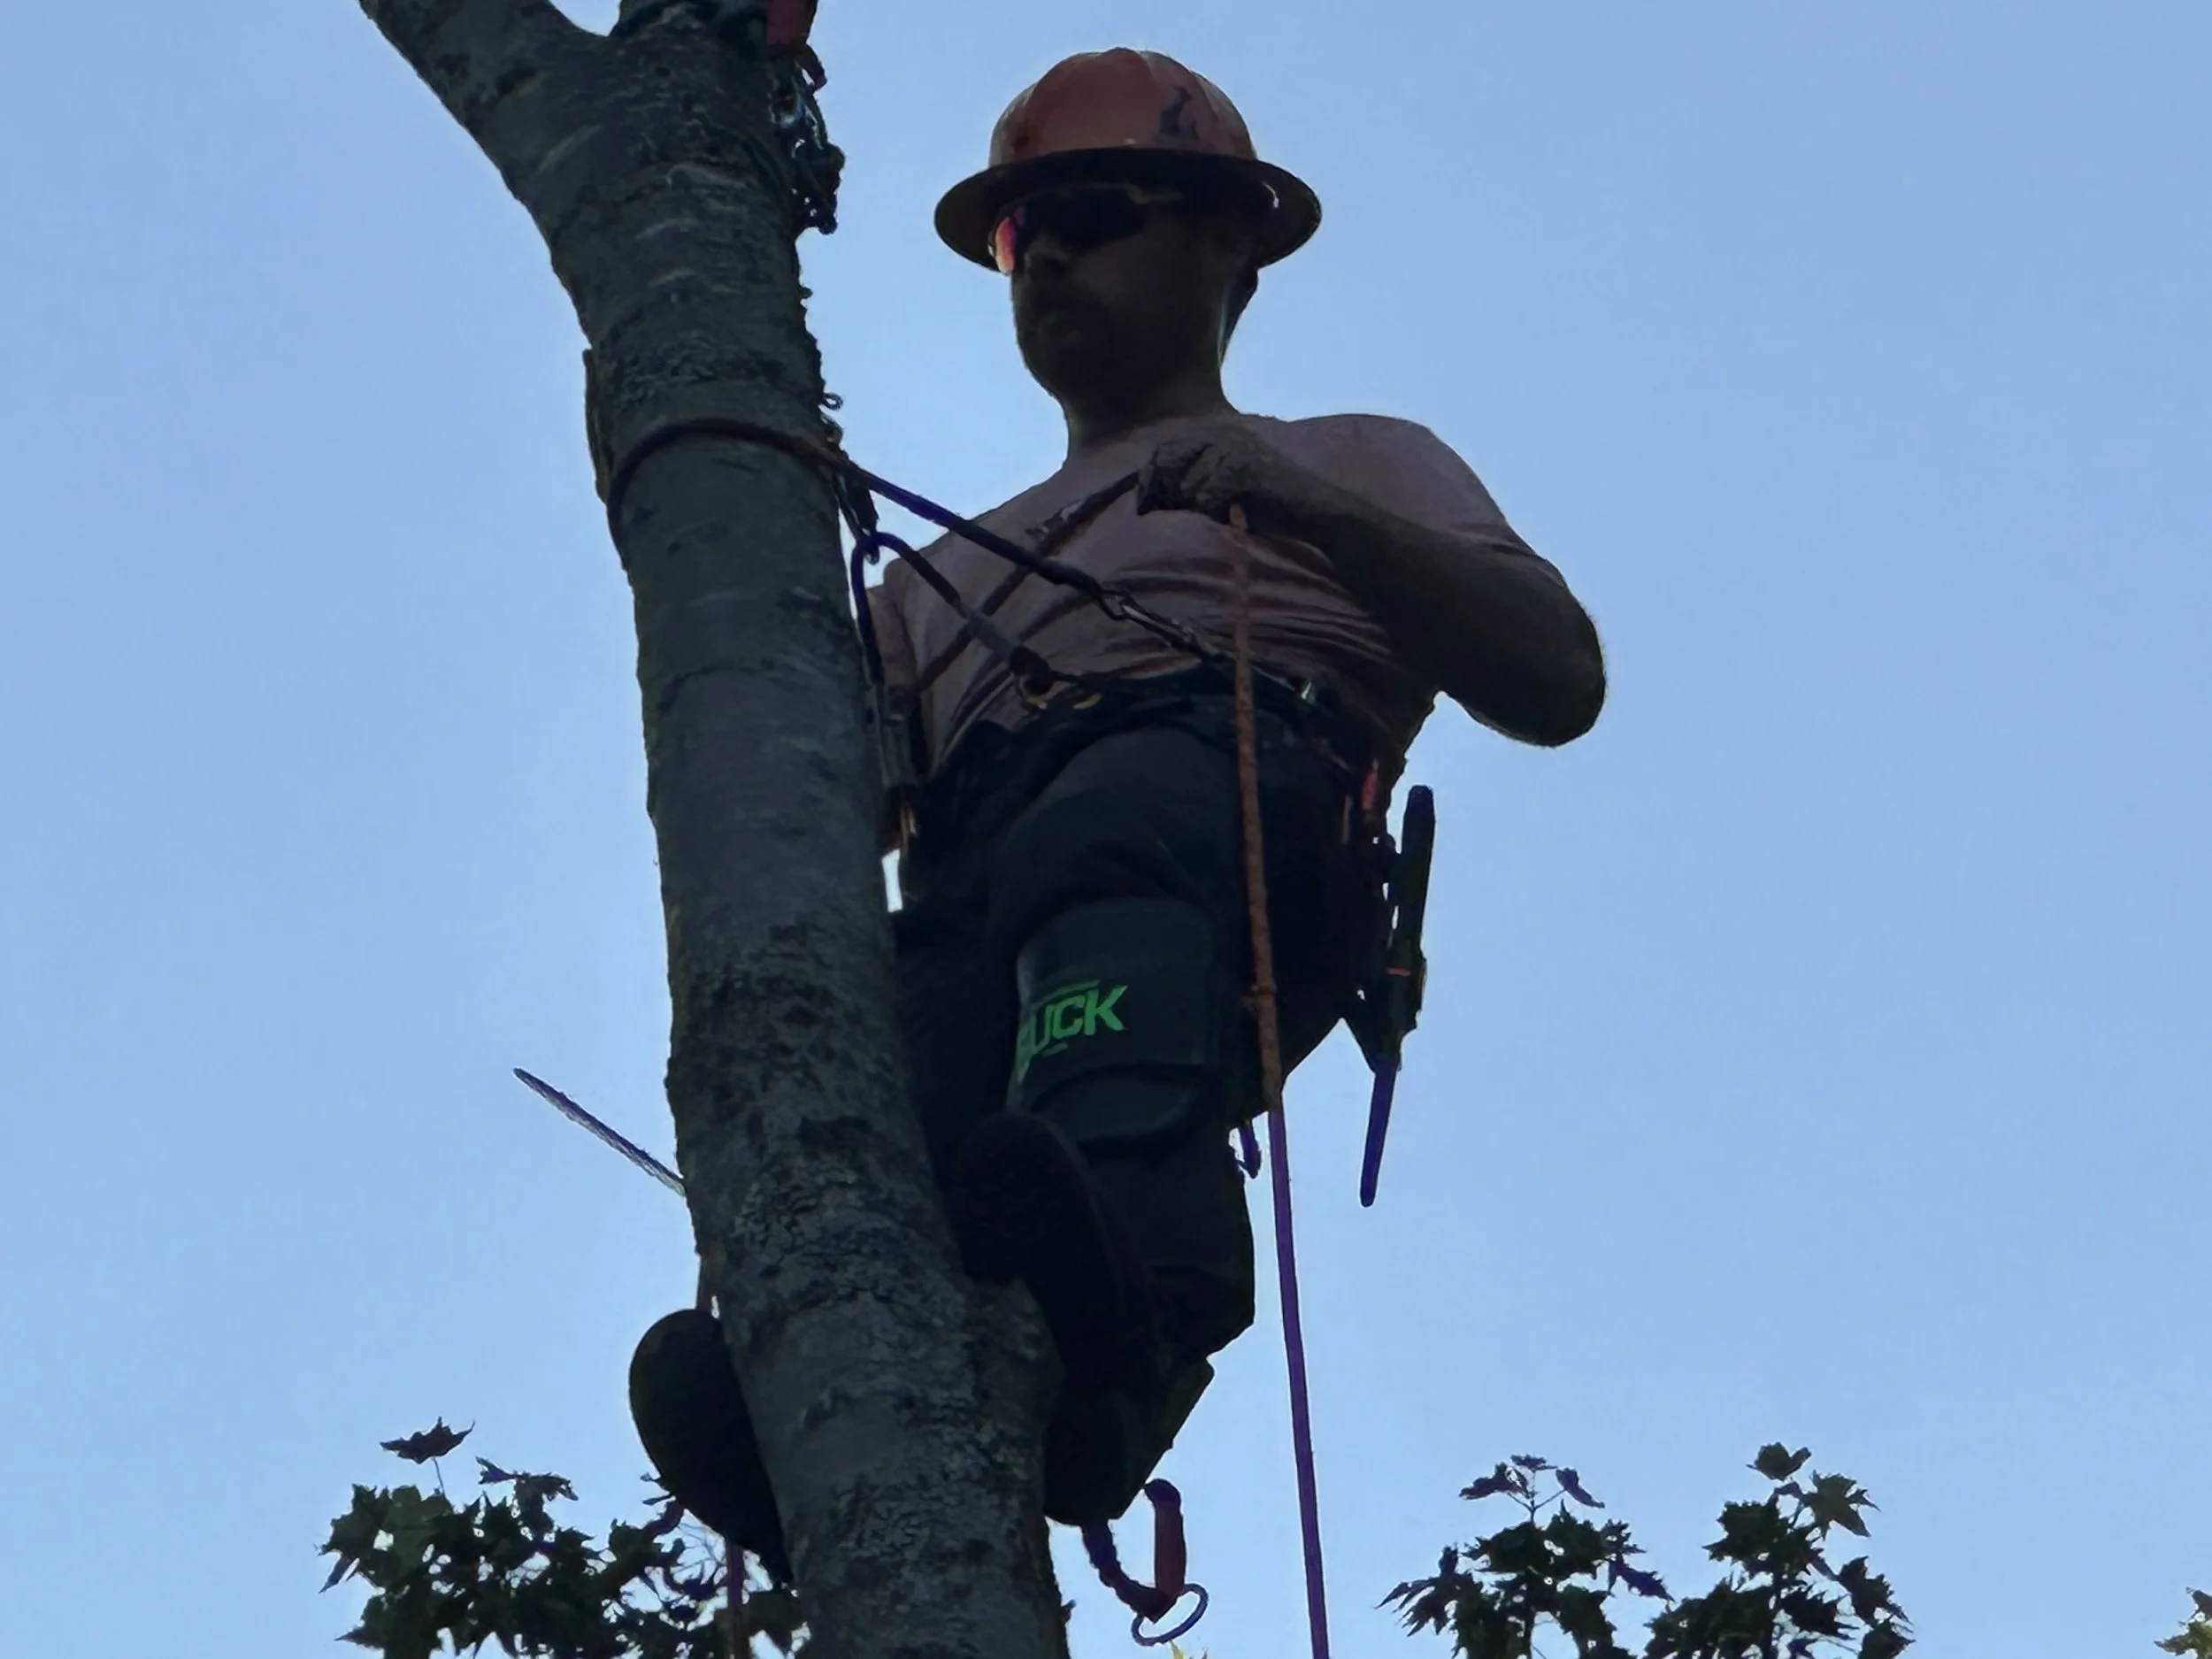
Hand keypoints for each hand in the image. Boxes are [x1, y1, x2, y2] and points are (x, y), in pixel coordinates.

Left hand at [1134, 421, 1322, 529]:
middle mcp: (1222, 433)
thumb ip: (1190, 484)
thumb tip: (1146, 500)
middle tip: (1161, 515)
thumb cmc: (1267, 505)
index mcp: (1215, 433)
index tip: (1141, 507)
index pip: (1164, 449)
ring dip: (1198, 509)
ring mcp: (1234, 448)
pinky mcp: (1244, 468)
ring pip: (1187, 487)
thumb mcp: (1221, 489)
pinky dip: (1216, 514)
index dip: (1147, 478)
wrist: (1314, 510)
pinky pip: (1206, 498)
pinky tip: (1234, 516)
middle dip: (1161, 492)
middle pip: (1168, 460)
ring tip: (1222, 514)